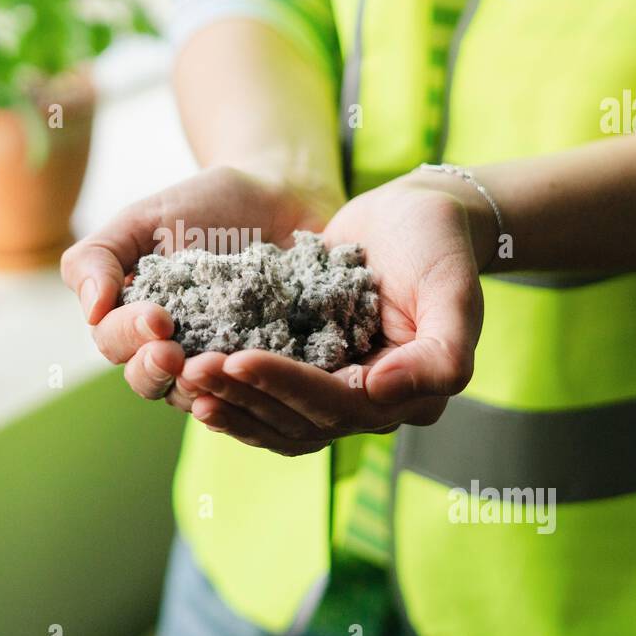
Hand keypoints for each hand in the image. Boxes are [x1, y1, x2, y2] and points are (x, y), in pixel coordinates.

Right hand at [60, 165, 340, 400]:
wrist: (280, 196)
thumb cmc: (204, 206)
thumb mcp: (144, 219)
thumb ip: (99, 257)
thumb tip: (91, 309)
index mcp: (134, 319)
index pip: (114, 343)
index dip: (128, 336)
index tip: (156, 318)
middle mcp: (172, 349)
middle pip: (148, 381)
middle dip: (154, 370)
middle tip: (173, 353)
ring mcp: (218, 361)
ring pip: (195, 396)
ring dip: (196, 388)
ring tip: (209, 369)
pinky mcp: (265, 366)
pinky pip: (251, 392)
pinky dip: (248, 390)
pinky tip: (252, 379)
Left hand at [172, 172, 494, 453]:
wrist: (414, 215)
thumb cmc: (439, 244)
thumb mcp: (452, 290)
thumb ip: (440, 354)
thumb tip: (381, 392)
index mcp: (410, 395)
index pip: (338, 405)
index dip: (285, 386)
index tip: (238, 360)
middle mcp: (372, 405)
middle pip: (299, 421)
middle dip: (243, 396)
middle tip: (192, 371)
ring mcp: (337, 391)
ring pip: (276, 419)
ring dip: (229, 402)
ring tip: (183, 379)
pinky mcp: (308, 371)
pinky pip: (265, 398)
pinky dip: (231, 391)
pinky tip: (190, 376)